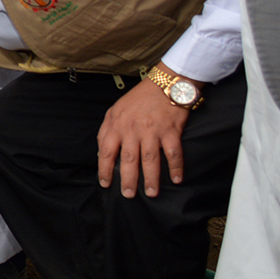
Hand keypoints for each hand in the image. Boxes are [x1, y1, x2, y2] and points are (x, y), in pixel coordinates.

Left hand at [97, 78, 194, 197]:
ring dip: (151, 178)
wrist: (163, 84)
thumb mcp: (115, 111)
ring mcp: (152, 131)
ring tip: (152, 193)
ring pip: (150, 160)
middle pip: (129, 160)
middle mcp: (133, 130)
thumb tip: (102, 155)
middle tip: (129, 195)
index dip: (105, 170)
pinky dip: (176, 167)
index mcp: (116, 125)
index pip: (107, 152)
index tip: (105, 184)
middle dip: (128, 180)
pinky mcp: (170, 130)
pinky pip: (173, 153)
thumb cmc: (138, 99)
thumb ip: (107, 132)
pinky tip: (177, 179)